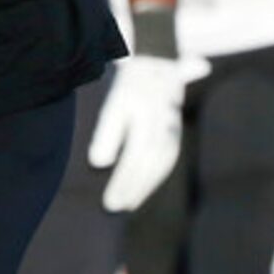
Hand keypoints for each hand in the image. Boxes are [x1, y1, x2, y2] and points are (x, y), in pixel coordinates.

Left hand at [87, 53, 197, 212]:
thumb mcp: (113, 104)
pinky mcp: (174, 134)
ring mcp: (171, 128)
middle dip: (132, 187)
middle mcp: (161, 122)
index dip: (123, 179)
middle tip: (114, 208)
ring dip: (144, 186)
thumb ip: (107, 134)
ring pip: (160, 164)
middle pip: (147, 162)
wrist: (155, 66)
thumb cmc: (127, 88)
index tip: (110, 199)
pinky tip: (140, 191)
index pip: (134, 154)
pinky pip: (166, 160)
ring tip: (127, 205)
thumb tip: (99, 163)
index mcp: (144, 112)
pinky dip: (154, 178)